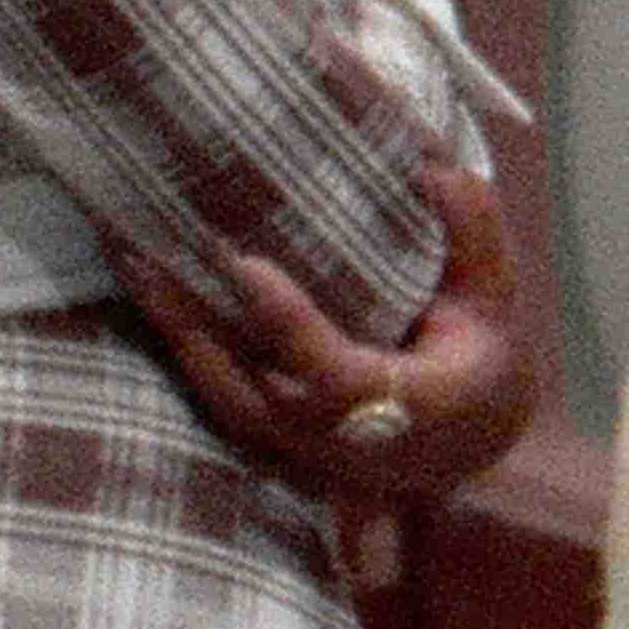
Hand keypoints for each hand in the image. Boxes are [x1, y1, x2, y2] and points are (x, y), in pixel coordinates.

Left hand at [120, 162, 537, 513]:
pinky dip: (182, 354)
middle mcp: (348, 445)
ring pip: (224, 406)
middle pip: (251, 397)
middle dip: (193, 330)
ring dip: (175, 337)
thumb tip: (435, 169)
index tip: (242, 263)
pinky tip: (150, 300)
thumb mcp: (496, 298)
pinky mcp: (279, 452)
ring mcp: (307, 458)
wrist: (469, 440)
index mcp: (411, 408)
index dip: (288, 326)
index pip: (335, 376)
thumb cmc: (482, 360)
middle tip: (142, 257)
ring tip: (132, 265)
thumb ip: (475, 236)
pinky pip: (218, 405)